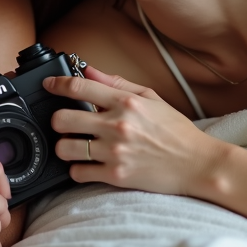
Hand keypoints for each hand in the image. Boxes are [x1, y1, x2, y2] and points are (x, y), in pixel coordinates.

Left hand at [43, 66, 223, 197]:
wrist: (198, 164)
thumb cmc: (176, 132)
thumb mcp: (151, 98)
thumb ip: (118, 84)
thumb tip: (89, 70)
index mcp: (125, 103)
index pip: (79, 87)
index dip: (56, 84)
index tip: (48, 85)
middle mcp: (117, 125)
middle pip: (63, 119)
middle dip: (57, 120)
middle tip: (64, 123)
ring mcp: (115, 152)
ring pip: (65, 148)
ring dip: (65, 146)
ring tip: (75, 146)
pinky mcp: (115, 176)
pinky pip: (78, 173)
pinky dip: (77, 170)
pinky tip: (86, 165)